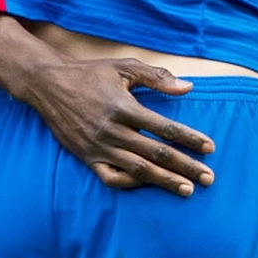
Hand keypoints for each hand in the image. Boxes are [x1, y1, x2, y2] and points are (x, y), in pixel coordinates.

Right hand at [14, 55, 218, 195]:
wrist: (48, 85)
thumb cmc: (90, 74)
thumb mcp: (124, 67)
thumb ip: (157, 77)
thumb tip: (188, 88)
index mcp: (124, 107)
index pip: (164, 128)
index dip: (189, 139)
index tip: (210, 148)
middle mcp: (112, 131)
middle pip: (156, 154)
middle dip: (186, 167)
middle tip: (208, 178)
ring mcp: (99, 147)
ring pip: (138, 170)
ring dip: (165, 181)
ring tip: (187, 190)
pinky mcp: (87, 157)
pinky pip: (112, 178)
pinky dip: (132, 184)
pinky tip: (149, 184)